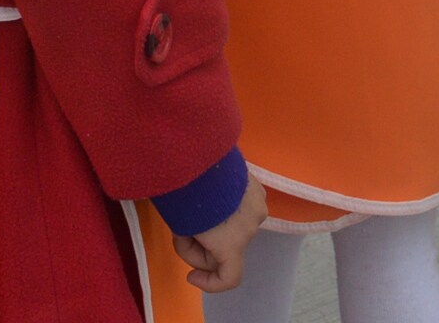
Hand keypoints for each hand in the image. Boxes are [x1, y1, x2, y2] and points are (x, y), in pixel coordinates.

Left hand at [171, 178, 267, 293]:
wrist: (197, 155)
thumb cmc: (185, 197)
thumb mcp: (180, 227)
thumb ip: (191, 241)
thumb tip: (196, 234)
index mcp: (233, 244)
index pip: (231, 278)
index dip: (210, 284)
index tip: (189, 275)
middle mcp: (252, 228)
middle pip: (228, 249)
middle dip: (205, 245)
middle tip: (183, 226)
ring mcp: (258, 204)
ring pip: (236, 226)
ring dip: (219, 224)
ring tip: (198, 204)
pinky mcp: (257, 186)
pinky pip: (243, 205)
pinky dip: (229, 205)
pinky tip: (214, 190)